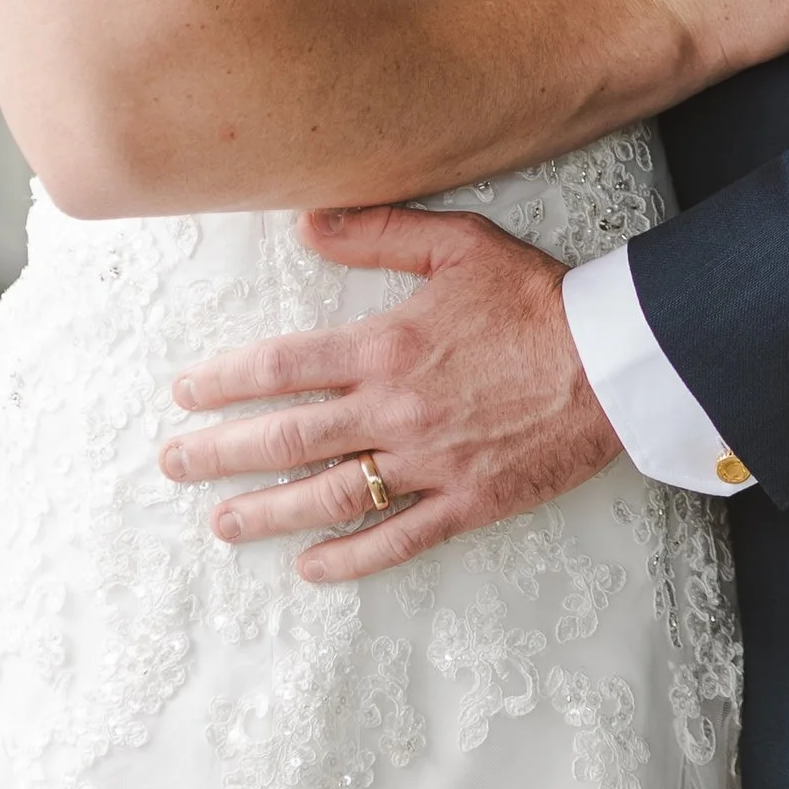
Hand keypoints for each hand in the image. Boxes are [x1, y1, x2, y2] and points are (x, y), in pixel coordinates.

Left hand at [158, 203, 619, 577]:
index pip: (283, 368)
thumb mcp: (457, 243)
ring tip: (223, 524)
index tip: (186, 394)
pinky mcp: (467, 503)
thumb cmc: (537, 299)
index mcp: (386, 346)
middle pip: (288, 438)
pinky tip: (312, 567)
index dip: (225, 382)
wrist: (614, 362)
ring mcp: (429, 464)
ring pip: (331, 495)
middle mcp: (395, 410)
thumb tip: (305, 222)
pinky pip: (398, 539)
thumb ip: (378, 230)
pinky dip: (351, 557)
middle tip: (175, 465)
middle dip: (222, 453)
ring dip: (269, 513)